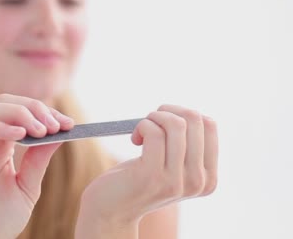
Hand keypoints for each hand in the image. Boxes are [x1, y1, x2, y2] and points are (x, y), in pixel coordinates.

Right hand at [0, 94, 73, 238]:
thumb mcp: (28, 187)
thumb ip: (38, 160)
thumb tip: (57, 134)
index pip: (18, 113)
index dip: (43, 112)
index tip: (68, 123)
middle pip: (2, 103)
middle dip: (32, 108)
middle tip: (55, 125)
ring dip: (18, 113)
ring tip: (41, 130)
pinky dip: (0, 127)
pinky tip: (22, 135)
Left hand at [75, 105, 218, 237]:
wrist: (112, 210)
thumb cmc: (138, 179)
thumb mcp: (171, 165)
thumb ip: (186, 146)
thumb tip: (190, 114)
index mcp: (208, 177)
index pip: (209, 125)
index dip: (182, 114)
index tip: (164, 125)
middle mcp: (198, 182)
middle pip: (195, 120)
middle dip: (168, 111)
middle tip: (150, 122)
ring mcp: (176, 181)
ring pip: (176, 124)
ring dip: (153, 117)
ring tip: (141, 130)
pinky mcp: (152, 176)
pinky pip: (154, 132)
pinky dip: (142, 126)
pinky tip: (135, 139)